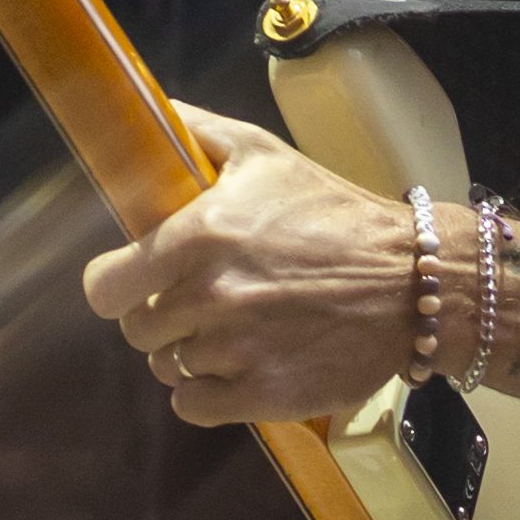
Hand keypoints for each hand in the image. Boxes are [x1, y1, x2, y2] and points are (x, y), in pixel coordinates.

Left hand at [82, 110, 412, 426]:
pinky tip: (241, 365)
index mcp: (196, 237)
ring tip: (234, 331)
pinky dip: (209, 392)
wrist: (413, 280)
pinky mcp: (262, 394)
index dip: (119, 286)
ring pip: (168, 368)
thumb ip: (196, 132)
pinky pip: (194, 406)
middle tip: (204, 302)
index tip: (140, 283)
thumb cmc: (334, 214)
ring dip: (191, 354)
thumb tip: (144, 113)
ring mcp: (235, 351)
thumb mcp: (264, 154)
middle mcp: (209, 296)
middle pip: (138, 331)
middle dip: (163, 317)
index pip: (106, 287)